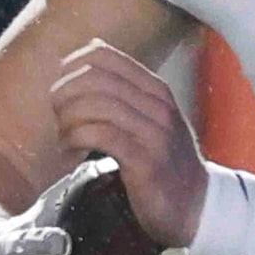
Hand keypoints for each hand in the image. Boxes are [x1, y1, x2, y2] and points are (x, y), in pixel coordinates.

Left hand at [50, 40, 210, 246]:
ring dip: (68, 120)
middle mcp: (158, 105)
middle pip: (94, 78)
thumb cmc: (165, 161)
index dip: (71, 68)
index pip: (103, 56)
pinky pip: (102, 136)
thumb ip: (127, 90)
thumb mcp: (153, 118)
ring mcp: (155, 133)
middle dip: (65, 95)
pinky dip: (77, 140)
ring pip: (96, 105)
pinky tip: (72, 153)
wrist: (197, 205)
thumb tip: (92, 49)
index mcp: (156, 90)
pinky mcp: (146, 161)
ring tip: (64, 138)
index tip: (62, 90)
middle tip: (57, 116)